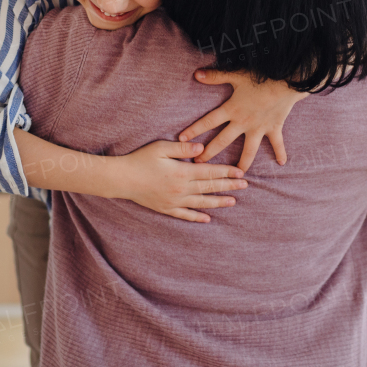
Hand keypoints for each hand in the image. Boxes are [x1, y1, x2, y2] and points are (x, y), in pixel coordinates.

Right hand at [109, 140, 247, 222]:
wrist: (121, 179)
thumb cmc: (140, 159)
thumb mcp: (161, 148)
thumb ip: (183, 149)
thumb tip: (202, 149)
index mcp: (182, 172)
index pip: (209, 172)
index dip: (226, 172)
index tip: (240, 172)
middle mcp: (181, 189)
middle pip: (209, 188)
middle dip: (228, 186)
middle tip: (245, 186)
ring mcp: (174, 201)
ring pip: (201, 203)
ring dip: (218, 202)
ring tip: (232, 201)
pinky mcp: (165, 208)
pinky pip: (185, 214)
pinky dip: (196, 217)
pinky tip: (207, 218)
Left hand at [177, 70, 303, 170]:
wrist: (286, 80)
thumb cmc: (260, 76)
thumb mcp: (236, 75)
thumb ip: (215, 76)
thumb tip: (196, 74)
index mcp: (232, 109)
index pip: (208, 121)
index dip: (194, 130)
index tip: (181, 140)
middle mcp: (243, 122)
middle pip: (223, 141)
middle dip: (209, 153)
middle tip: (198, 164)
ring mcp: (259, 128)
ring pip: (249, 150)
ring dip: (242, 162)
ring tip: (236, 173)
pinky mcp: (274, 128)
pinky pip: (277, 143)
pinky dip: (280, 152)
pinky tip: (282, 163)